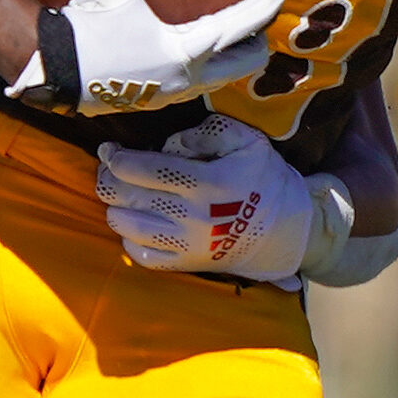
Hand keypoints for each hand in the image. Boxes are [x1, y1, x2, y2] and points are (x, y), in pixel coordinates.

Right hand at [8, 0, 280, 114]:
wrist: (53, 76)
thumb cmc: (85, 33)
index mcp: (183, 53)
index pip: (235, 29)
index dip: (258, 9)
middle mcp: (184, 80)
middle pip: (240, 65)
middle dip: (255, 44)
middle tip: (259, 23)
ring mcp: (170, 94)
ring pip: (217, 78)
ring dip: (229, 58)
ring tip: (230, 37)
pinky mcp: (152, 100)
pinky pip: (193, 83)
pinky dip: (203, 66)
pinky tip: (184, 49)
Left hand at [95, 114, 313, 287]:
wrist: (289, 231)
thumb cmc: (264, 179)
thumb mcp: (246, 140)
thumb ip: (205, 132)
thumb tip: (168, 144)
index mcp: (206, 183)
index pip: (145, 170)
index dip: (117, 158)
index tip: (109, 149)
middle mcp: (192, 217)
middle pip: (127, 198)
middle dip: (108, 178)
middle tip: (109, 167)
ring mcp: (187, 245)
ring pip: (127, 227)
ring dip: (115, 206)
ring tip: (121, 194)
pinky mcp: (187, 265)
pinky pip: (142, 256)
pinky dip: (129, 238)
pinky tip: (135, 223)